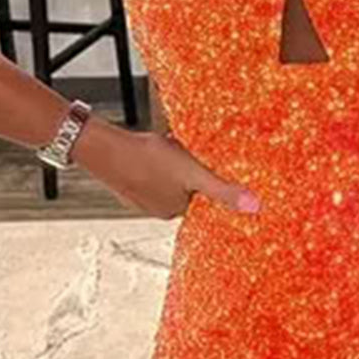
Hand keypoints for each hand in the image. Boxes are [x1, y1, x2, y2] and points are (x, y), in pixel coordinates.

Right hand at [79, 123, 261, 218]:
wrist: (104, 148)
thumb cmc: (148, 160)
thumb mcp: (193, 172)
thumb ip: (223, 190)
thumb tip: (254, 207)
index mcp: (176, 211)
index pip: (204, 201)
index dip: (211, 184)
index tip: (214, 170)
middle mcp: (159, 210)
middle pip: (187, 190)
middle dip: (193, 173)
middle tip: (193, 153)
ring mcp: (141, 198)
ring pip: (169, 180)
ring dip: (176, 166)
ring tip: (174, 148)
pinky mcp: (129, 183)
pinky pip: (152, 173)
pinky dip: (157, 161)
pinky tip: (155, 147)